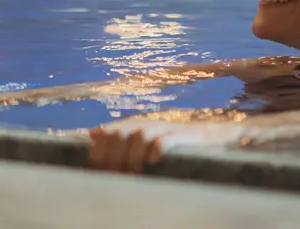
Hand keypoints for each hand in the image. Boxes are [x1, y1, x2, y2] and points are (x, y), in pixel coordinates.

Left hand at [88, 117, 244, 171]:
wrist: (208, 135)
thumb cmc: (171, 140)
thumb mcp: (143, 136)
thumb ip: (119, 134)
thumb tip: (92, 133)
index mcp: (134, 124)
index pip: (108, 132)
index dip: (100, 151)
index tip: (97, 170)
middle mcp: (147, 123)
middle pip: (120, 133)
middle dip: (113, 155)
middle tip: (113, 176)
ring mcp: (164, 128)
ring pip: (140, 134)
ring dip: (132, 154)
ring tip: (131, 173)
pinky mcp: (182, 135)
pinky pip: (166, 138)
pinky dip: (157, 147)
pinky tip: (152, 161)